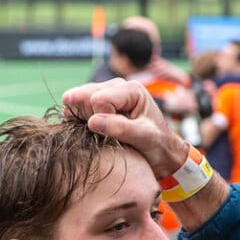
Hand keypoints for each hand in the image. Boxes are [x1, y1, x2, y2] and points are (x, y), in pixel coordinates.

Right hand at [63, 79, 189, 177]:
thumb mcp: (143, 137)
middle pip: (84, 96)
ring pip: (77, 101)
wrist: (162, 152)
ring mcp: (106, 95)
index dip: (101, 119)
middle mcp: (117, 87)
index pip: (99, 100)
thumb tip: (92, 122)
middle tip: (105, 134)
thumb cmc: (157, 145)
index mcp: (131, 90)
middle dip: (88, 116)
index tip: (116, 134)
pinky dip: (79, 120)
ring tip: (101, 133)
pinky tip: (92, 132)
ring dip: (82, 119)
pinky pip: (77, 109)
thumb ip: (120, 128)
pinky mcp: (98, 106)